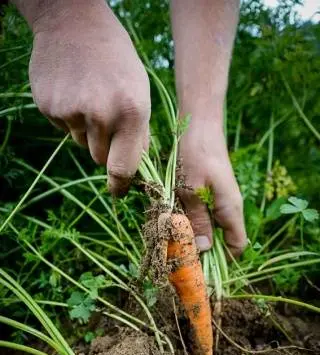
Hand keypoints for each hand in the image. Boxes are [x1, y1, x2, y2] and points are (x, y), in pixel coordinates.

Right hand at [29, 0, 149, 194]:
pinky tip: (72, 90)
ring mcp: (72, 111)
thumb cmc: (115, 60)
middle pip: (99, 157)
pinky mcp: (49, 106)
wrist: (72, 22)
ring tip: (88, 95)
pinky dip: (68, 116)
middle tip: (104, 116)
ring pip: (80, 142)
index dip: (120, 184)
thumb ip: (139, 133)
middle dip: (104, 146)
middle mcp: (101, 115)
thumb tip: (133, 169)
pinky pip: (63, 127)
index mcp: (132, 112)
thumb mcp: (139, 92)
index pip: (123, 167)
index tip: (118, 192)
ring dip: (85, 129)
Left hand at [178, 119, 246, 255]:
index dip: (221, 260)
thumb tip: (203, 250)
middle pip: (221, 240)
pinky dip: (189, 220)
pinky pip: (202, 214)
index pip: (236, 245)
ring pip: (209, 227)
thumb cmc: (195, 155)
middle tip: (178, 255)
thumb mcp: (191, 191)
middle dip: (202, 250)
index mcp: (230, 209)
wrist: (199, 124)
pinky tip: (172, 219)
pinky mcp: (210, 192)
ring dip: (192, 234)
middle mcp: (229, 207)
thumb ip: (197, 221)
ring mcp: (220, 199)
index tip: (199, 267)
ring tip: (171, 238)